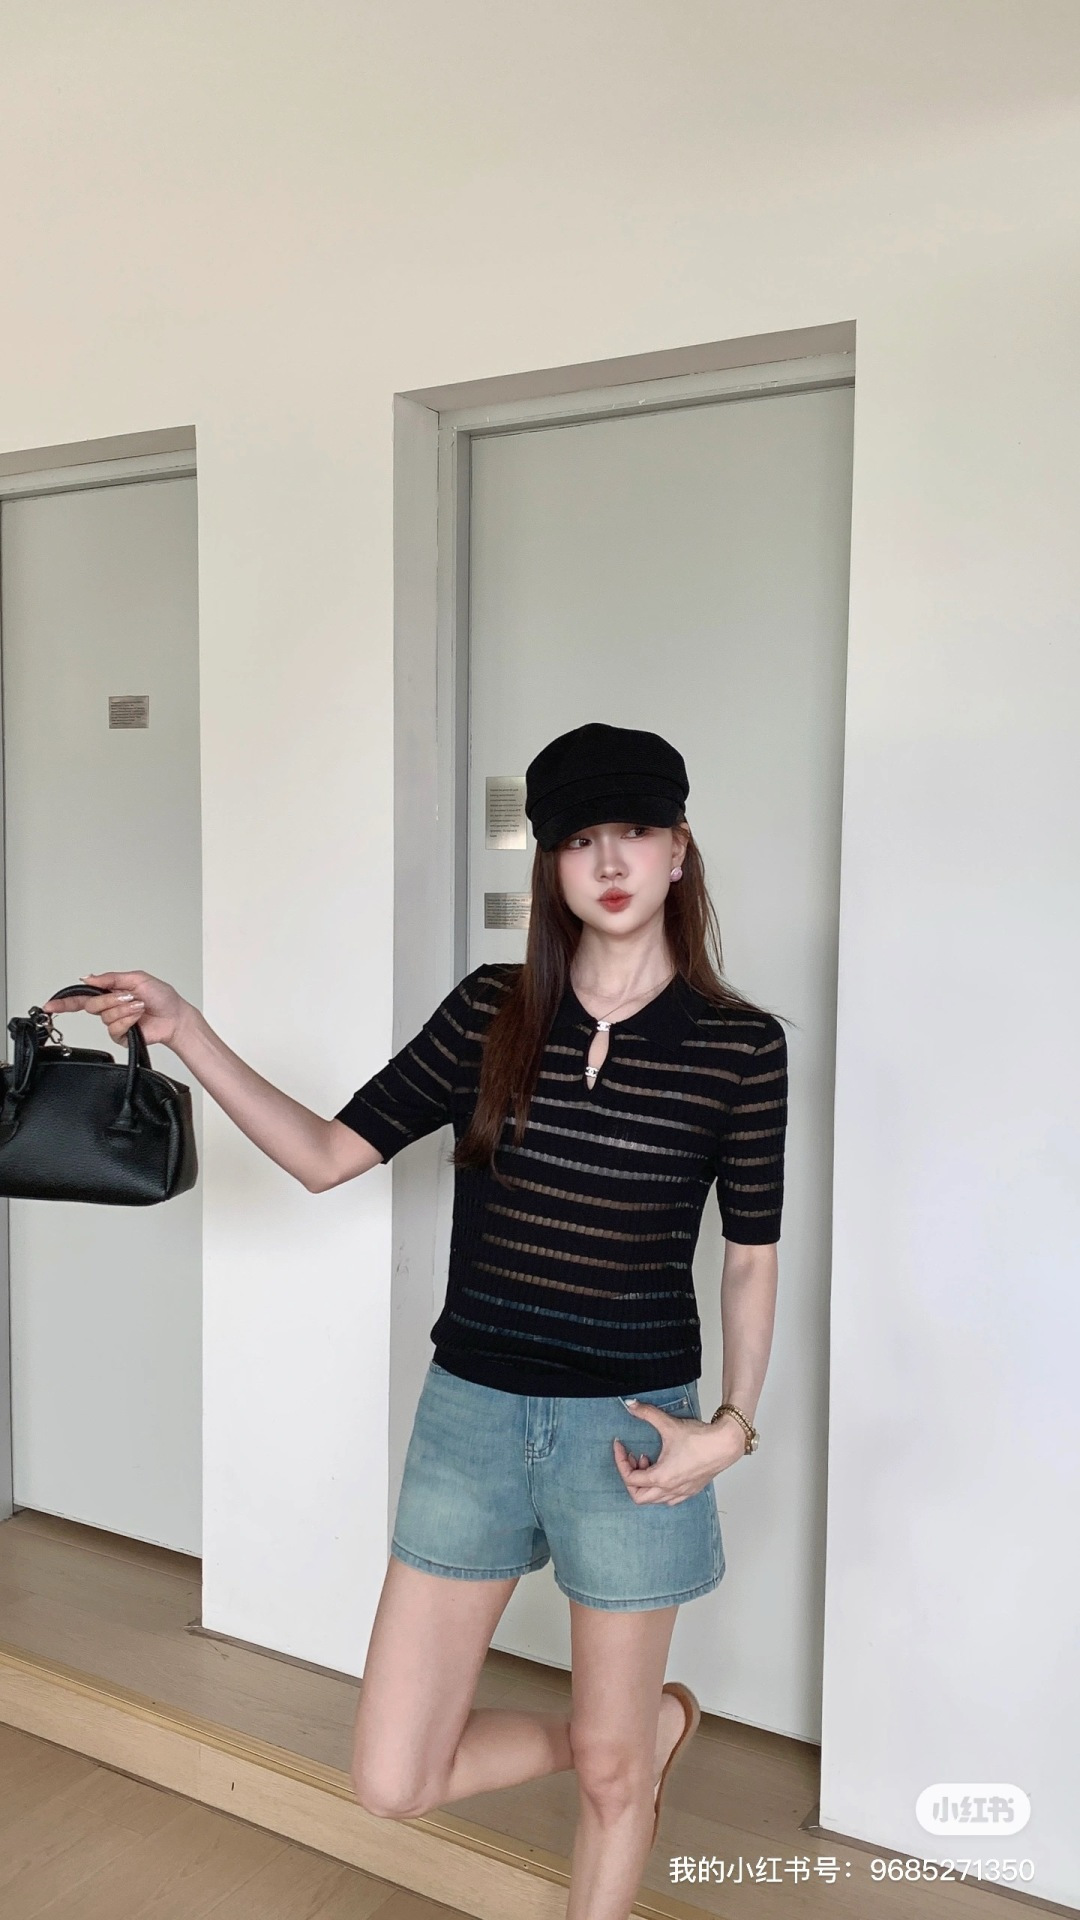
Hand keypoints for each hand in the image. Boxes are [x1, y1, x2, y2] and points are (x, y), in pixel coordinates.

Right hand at [40, 970, 188, 1050]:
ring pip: (105, 1017)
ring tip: (139, 1006)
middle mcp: (110, 1007)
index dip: (64, 1002)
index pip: (82, 997)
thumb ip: (111, 978)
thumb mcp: (136, 978)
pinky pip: (115, 1029)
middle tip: (128, 997)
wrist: (175, 1016)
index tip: (50, 1005)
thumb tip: (89, 977)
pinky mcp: (121, 1036)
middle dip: (110, 1000)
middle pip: (92, 1005)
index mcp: (110, 992)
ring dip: (124, 1009)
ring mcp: (115, 1022)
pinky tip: (138, 1017)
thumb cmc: (161, 997)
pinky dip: (128, 1021)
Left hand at [613, 1404, 744, 1504]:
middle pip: (638, 1496)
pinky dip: (660, 1489)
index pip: (629, 1478)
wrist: (725, 1445)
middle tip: (632, 1458)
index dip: (620, 1461)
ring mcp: (681, 1492)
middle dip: (630, 1477)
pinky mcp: (691, 1490)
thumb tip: (630, 1405)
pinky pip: (669, 1499)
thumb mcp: (669, 1424)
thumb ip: (647, 1413)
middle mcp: (670, 1489)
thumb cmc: (701, 1439)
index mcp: (661, 1477)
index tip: (620, 1446)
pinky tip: (663, 1470)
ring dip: (646, 1483)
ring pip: (654, 1499)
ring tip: (649, 1461)